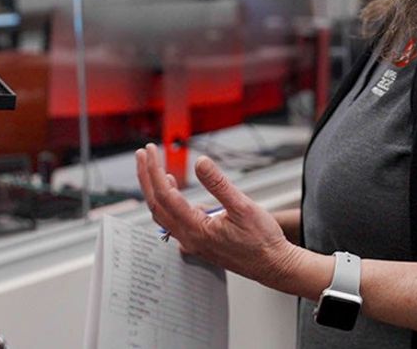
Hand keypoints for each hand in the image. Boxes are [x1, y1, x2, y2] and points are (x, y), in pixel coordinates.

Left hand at [135, 143, 306, 292]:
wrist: (272, 265)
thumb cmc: (261, 240)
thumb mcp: (243, 206)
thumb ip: (218, 184)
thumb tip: (200, 162)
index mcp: (196, 230)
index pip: (165, 196)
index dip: (154, 171)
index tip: (151, 151)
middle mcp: (189, 239)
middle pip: (156, 204)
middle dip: (147, 177)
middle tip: (144, 153)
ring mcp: (192, 242)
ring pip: (163, 213)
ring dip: (155, 189)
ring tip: (154, 167)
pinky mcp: (198, 242)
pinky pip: (173, 220)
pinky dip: (167, 202)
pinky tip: (173, 190)